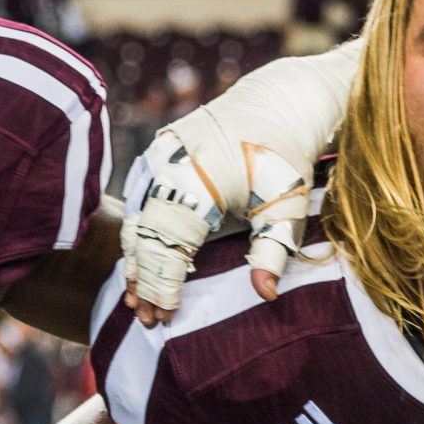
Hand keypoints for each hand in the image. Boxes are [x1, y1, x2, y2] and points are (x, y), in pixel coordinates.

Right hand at [118, 120, 311, 325]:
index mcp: (200, 183)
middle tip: (145, 320)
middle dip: (145, 282)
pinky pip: (139, 201)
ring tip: (135, 299)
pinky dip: (138, 234)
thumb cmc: (285, 159)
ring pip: (136, 220)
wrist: (277, 103)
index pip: (170, 247)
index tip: (162, 318)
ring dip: (136, 261)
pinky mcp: (157, 155)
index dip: (164, 286)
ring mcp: (159, 159)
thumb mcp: (287, 206)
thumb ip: (274, 251)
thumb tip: (266, 296)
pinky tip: (138, 262)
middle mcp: (170, 169)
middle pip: (146, 238)